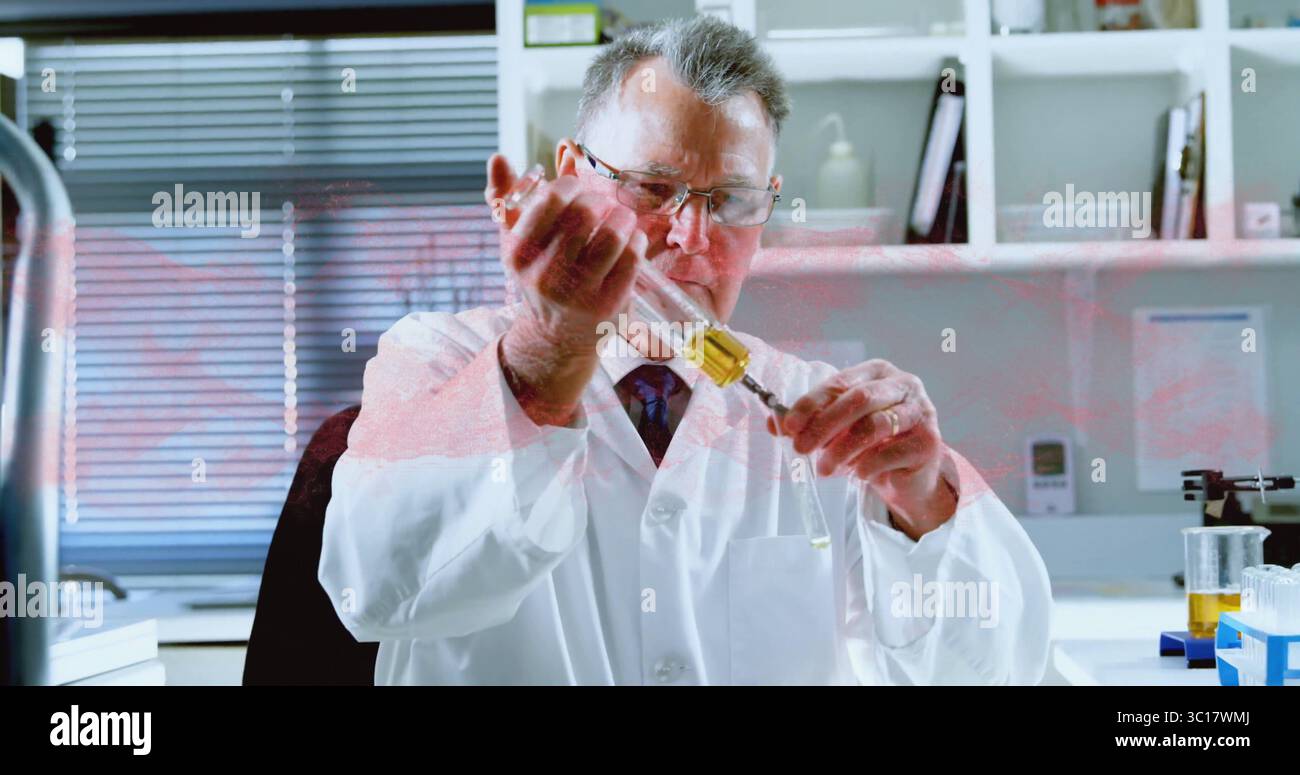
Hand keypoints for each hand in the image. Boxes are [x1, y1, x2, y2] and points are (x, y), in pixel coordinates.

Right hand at [484, 154, 646, 424]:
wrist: (556, 337)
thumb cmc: (539, 274)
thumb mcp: (515, 242)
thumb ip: (506, 198)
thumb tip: (497, 157)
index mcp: (517, 254)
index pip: (552, 200)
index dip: (572, 186)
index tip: (577, 191)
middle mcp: (544, 276)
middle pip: (585, 214)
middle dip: (600, 201)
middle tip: (604, 205)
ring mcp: (577, 294)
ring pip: (612, 235)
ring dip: (623, 218)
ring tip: (621, 219)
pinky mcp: (607, 306)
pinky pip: (631, 257)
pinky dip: (636, 241)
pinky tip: (631, 241)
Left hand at [767, 358, 956, 536]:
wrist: (907, 474)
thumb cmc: (870, 442)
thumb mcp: (838, 428)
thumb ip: (810, 422)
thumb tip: (774, 423)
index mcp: (877, 372)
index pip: (840, 382)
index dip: (811, 403)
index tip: (788, 425)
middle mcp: (903, 385)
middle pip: (858, 400)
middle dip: (823, 426)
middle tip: (800, 449)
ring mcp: (920, 411)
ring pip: (874, 426)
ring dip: (841, 450)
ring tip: (824, 469)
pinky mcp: (929, 442)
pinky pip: (890, 453)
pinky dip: (866, 466)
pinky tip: (857, 474)